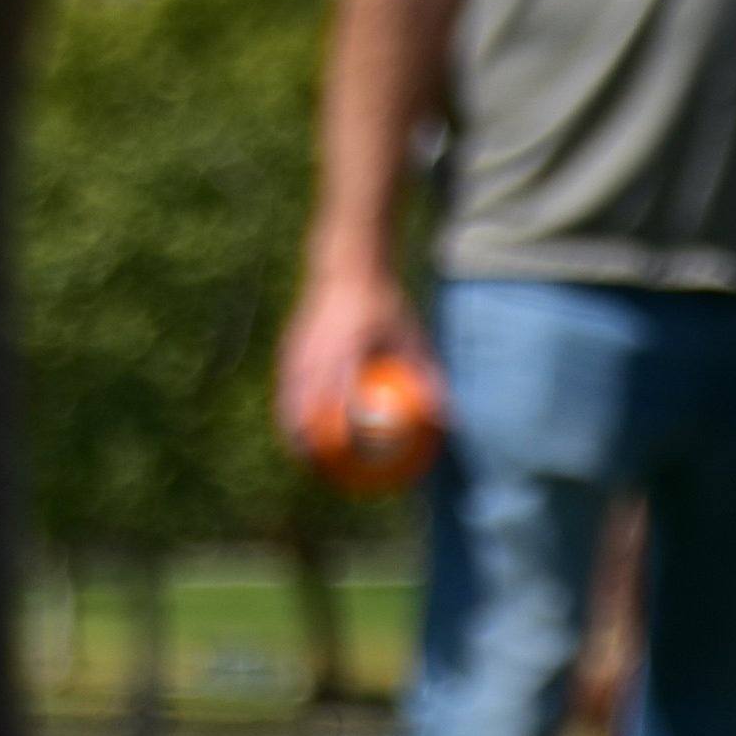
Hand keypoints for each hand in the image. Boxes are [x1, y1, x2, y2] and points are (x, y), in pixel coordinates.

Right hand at [278, 262, 431, 459]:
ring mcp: (299, 347)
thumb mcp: (412, 337)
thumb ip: (428, 378)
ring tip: (301, 456)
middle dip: (305, 439)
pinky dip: (288, 406)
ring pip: (288, 397)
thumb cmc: (386, 304)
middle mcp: (318, 350)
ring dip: (291, 426)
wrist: (348, 265)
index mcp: (347, 348)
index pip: (338, 397)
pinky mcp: (290, 344)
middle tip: (317, 470)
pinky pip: (286, 384)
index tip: (345, 456)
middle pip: (302, 404)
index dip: (337, 428)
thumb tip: (449, 419)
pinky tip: (294, 425)